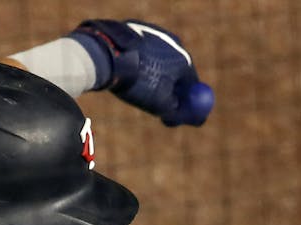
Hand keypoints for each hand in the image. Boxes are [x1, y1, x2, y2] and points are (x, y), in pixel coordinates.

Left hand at [69, 19, 214, 125]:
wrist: (109, 54)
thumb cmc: (138, 81)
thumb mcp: (160, 104)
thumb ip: (176, 111)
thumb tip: (179, 114)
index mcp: (184, 61)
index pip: (191, 87)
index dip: (184, 106)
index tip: (171, 119)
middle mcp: (174, 44)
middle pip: (177, 72)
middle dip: (168, 90)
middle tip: (156, 107)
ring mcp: (156, 34)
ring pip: (158, 61)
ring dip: (152, 75)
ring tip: (133, 85)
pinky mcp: (138, 29)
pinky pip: (143, 51)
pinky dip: (139, 62)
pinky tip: (125, 68)